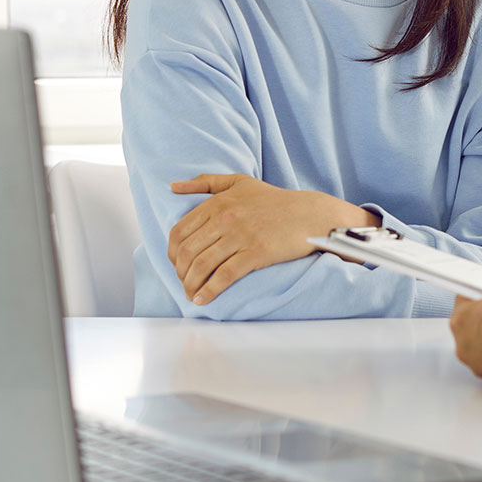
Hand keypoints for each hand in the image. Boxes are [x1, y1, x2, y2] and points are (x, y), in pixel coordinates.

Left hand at [167, 174, 379, 305]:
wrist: (308, 213)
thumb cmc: (273, 199)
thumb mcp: (238, 182)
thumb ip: (205, 182)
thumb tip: (172, 186)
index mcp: (217, 202)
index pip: (179, 232)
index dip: (172, 253)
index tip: (177, 265)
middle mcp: (225, 218)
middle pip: (187, 252)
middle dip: (180, 273)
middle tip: (184, 283)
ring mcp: (240, 236)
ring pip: (202, 265)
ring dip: (190, 285)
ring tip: (191, 295)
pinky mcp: (256, 253)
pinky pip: (224, 275)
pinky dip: (209, 291)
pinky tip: (203, 300)